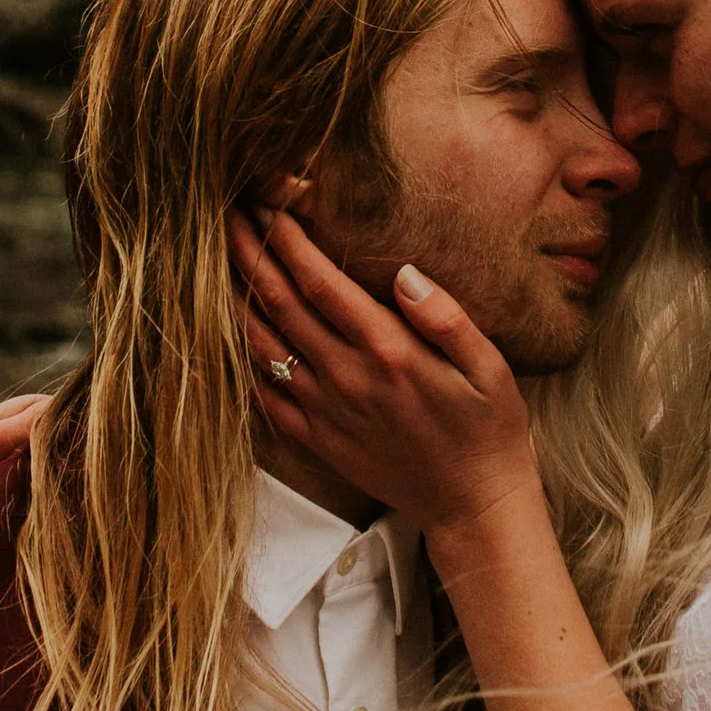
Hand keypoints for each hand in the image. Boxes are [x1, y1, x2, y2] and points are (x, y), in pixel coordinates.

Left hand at [231, 207, 539, 541]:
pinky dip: (243, 356)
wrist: (472, 505)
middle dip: (251, 254)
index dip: (288, 240)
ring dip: (237, 297)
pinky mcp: (315, 439)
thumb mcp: (490, 366)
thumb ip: (445, 316)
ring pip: (262, 345)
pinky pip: (264, 393)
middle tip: (229, 214)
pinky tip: (233, 329)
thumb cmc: (488, 429)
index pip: (321, 282)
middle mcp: (347, 378)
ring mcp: (325, 411)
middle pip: (281, 304)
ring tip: (220, 258)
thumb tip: (404, 272)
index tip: (269, 204)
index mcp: (389, 351)